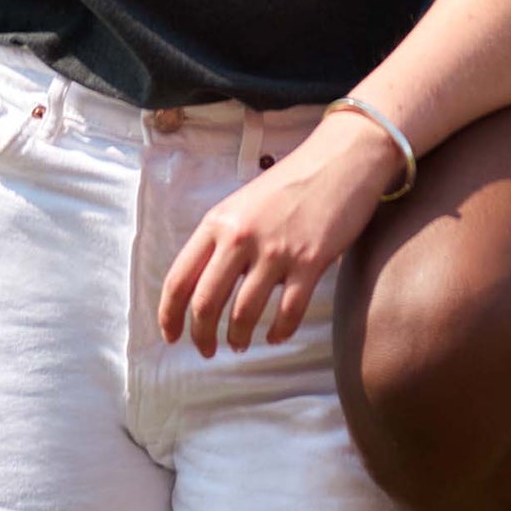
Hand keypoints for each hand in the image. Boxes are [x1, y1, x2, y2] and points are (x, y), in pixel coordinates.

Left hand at [157, 110, 404, 357]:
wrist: (340, 160)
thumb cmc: (290, 182)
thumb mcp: (243, 204)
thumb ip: (223, 240)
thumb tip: (204, 287)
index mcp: (218, 222)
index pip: (179, 277)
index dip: (169, 315)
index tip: (172, 337)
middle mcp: (240, 237)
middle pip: (205, 303)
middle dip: (202, 336)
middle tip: (207, 350)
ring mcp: (275, 250)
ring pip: (243, 314)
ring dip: (238, 338)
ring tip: (240, 344)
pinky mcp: (309, 262)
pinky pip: (287, 313)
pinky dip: (279, 332)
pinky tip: (276, 336)